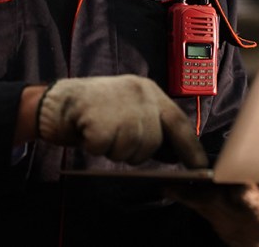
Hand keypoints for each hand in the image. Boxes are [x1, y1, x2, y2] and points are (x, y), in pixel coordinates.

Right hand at [36, 74, 207, 166]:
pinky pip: (107, 150)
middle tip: (115, 135)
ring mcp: (120, 107)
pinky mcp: (101, 121)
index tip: (201, 167)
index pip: (178, 122)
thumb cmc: (94, 107)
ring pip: (132, 150)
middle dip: (137, 149)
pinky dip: (97, 147)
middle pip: (153, 142)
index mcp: (147, 90)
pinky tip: (89, 132)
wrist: (57, 100)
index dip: (190, 147)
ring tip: (101, 130)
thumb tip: (177, 153)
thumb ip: (151, 121)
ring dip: (115, 149)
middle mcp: (138, 95)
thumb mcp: (128, 104)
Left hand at [166, 155, 258, 246]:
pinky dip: (179, 191)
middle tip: (239, 186)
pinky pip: (190, 198)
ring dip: (200, 191)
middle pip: (254, 204)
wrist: (252, 237)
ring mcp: (230, 212)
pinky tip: (166, 182)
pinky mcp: (205, 207)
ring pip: (215, 201)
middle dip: (246, 195)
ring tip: (181, 179)